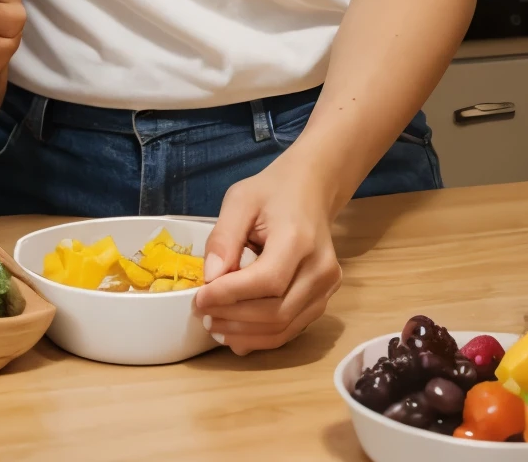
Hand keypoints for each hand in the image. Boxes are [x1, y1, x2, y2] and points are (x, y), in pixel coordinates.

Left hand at [193, 151, 343, 355]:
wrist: (310, 189)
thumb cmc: (272, 192)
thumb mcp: (240, 200)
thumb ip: (224, 237)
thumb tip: (211, 278)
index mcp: (299, 239)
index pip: (266, 281)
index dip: (230, 295)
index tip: (199, 298)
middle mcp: (320, 268)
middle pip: (276, 312)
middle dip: (234, 319)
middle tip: (203, 315)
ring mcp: (327, 287)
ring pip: (284, 327)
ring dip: (246, 335)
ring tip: (215, 326)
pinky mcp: (324, 299)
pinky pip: (292, 328)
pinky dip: (261, 337)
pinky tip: (236, 332)